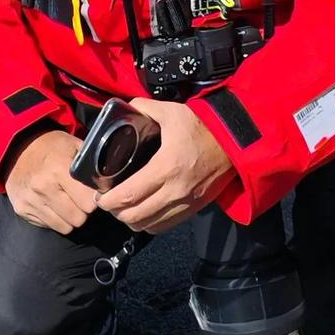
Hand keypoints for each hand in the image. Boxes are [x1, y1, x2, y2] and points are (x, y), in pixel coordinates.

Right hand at [4, 129, 98, 234]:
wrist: (17, 148)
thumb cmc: (52, 147)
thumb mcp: (74, 146)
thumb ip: (91, 164)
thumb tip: (108, 184)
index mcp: (59, 170)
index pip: (88, 203)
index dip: (94, 199)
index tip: (93, 194)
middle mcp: (43, 188)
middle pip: (78, 219)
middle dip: (83, 211)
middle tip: (80, 199)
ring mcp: (31, 201)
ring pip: (64, 227)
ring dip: (69, 218)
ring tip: (67, 202)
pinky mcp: (22, 210)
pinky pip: (49, 226)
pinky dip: (54, 218)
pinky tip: (52, 204)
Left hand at [96, 97, 233, 234]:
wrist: (234, 143)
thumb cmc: (202, 126)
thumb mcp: (171, 111)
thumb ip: (144, 108)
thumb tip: (124, 108)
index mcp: (166, 167)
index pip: (129, 195)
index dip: (109, 200)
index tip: (100, 196)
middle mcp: (175, 191)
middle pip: (135, 216)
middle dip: (116, 212)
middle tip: (108, 201)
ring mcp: (185, 204)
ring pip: (149, 226)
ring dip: (132, 221)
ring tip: (124, 207)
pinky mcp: (194, 210)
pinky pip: (165, 226)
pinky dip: (150, 224)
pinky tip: (144, 212)